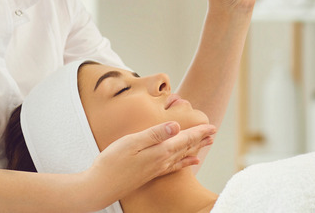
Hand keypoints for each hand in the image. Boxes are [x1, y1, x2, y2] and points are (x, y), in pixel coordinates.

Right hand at [82, 122, 215, 207]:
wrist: (100, 187)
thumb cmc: (111, 162)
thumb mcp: (131, 143)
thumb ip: (154, 134)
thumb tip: (176, 126)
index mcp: (159, 151)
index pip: (184, 139)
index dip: (199, 132)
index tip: (212, 126)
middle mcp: (161, 162)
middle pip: (186, 148)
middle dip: (200, 139)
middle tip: (214, 132)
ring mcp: (156, 169)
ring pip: (182, 156)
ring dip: (195, 148)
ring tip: (207, 143)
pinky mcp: (150, 174)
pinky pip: (174, 166)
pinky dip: (186, 162)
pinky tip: (192, 162)